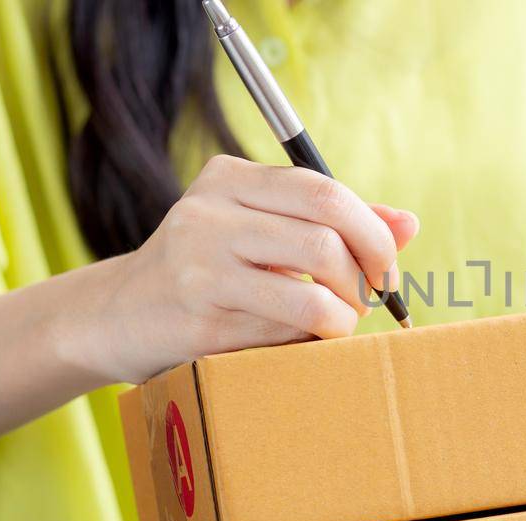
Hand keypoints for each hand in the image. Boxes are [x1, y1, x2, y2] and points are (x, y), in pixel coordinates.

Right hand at [68, 155, 418, 383]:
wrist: (117, 317)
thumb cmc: (207, 270)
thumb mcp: (260, 229)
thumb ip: (333, 222)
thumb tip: (408, 223)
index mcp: (228, 177)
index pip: (325, 192)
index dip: (372, 232)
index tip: (385, 265)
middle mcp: (208, 212)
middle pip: (324, 237)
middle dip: (366, 275)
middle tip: (371, 297)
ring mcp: (199, 264)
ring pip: (311, 287)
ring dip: (343, 313)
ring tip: (338, 321)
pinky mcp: (199, 318)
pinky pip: (285, 328)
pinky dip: (310, 337)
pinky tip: (301, 337)